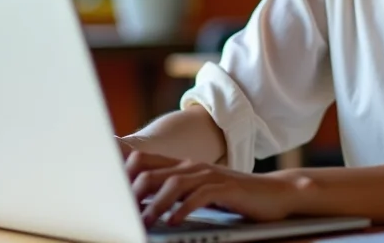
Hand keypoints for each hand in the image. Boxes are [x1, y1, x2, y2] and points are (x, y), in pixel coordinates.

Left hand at [126, 150, 298, 225]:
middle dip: (134, 193)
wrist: (274, 192)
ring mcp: (210, 175)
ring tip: (146, 222)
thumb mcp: (200, 192)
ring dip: (156, 204)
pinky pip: (200, 196)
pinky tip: (174, 221)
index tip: (109, 193)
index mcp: (183, 166)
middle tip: (122, 213)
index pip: (144, 161)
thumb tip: (143, 206)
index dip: (124, 174)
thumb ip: (175, 194)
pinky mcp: (226, 188)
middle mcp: (193, 167)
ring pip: (174, 184)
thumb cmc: (234, 196)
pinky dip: (184, 209)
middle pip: (153, 172)